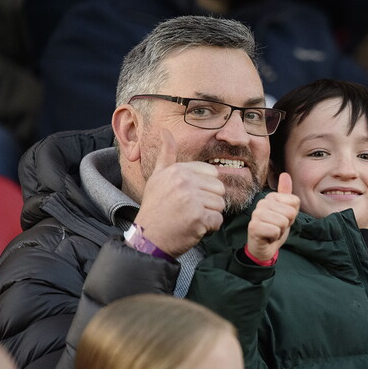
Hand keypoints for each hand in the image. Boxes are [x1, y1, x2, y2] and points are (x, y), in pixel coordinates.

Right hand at [133, 127, 225, 255]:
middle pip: (219, 189)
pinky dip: (209, 228)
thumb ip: (166, 155)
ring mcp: (191, 199)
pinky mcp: (198, 218)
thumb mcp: (157, 178)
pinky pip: (218, 220)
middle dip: (209, 202)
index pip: (212, 173)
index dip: (204, 188)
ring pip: (220, 205)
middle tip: (190, 210)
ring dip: (209, 215)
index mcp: (178, 170)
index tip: (188, 197)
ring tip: (190, 218)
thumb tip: (165, 130)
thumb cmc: (155, 208)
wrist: (148, 238)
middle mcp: (184, 182)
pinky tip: (193, 228)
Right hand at [246, 172, 299, 261]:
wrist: (264, 247)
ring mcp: (256, 214)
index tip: (283, 219)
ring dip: (280, 231)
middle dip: (287, 224)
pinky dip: (274, 237)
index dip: (292, 214)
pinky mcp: (253, 227)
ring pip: (283, 222)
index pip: (295, 202)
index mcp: (271, 197)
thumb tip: (285, 174)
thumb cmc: (275, 228)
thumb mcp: (286, 211)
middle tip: (277, 227)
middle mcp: (262, 203)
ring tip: (272, 231)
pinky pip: (275, 231)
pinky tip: (268, 237)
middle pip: (290, 212)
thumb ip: (287, 195)